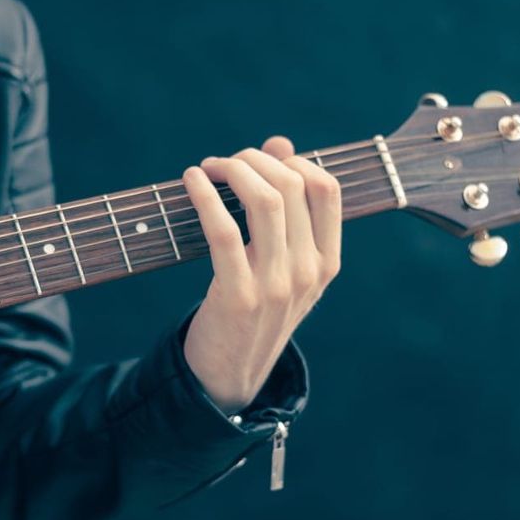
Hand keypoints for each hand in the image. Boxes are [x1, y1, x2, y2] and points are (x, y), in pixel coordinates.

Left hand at [182, 136, 341, 414]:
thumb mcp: (282, 264)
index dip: (292, 160)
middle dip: (254, 159)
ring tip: (209, 168)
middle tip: (225, 162)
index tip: (261, 159)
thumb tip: (280, 144)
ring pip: (265, 201)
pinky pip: (223, 230)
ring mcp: (276, 285)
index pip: (327, 189)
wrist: (230, 374)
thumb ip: (286, 208)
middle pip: (292, 186)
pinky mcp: (238, 295)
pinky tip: (192, 181)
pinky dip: (204, 196)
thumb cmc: (253, 310)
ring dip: (233, 170)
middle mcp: (309, 272)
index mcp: (327, 263)